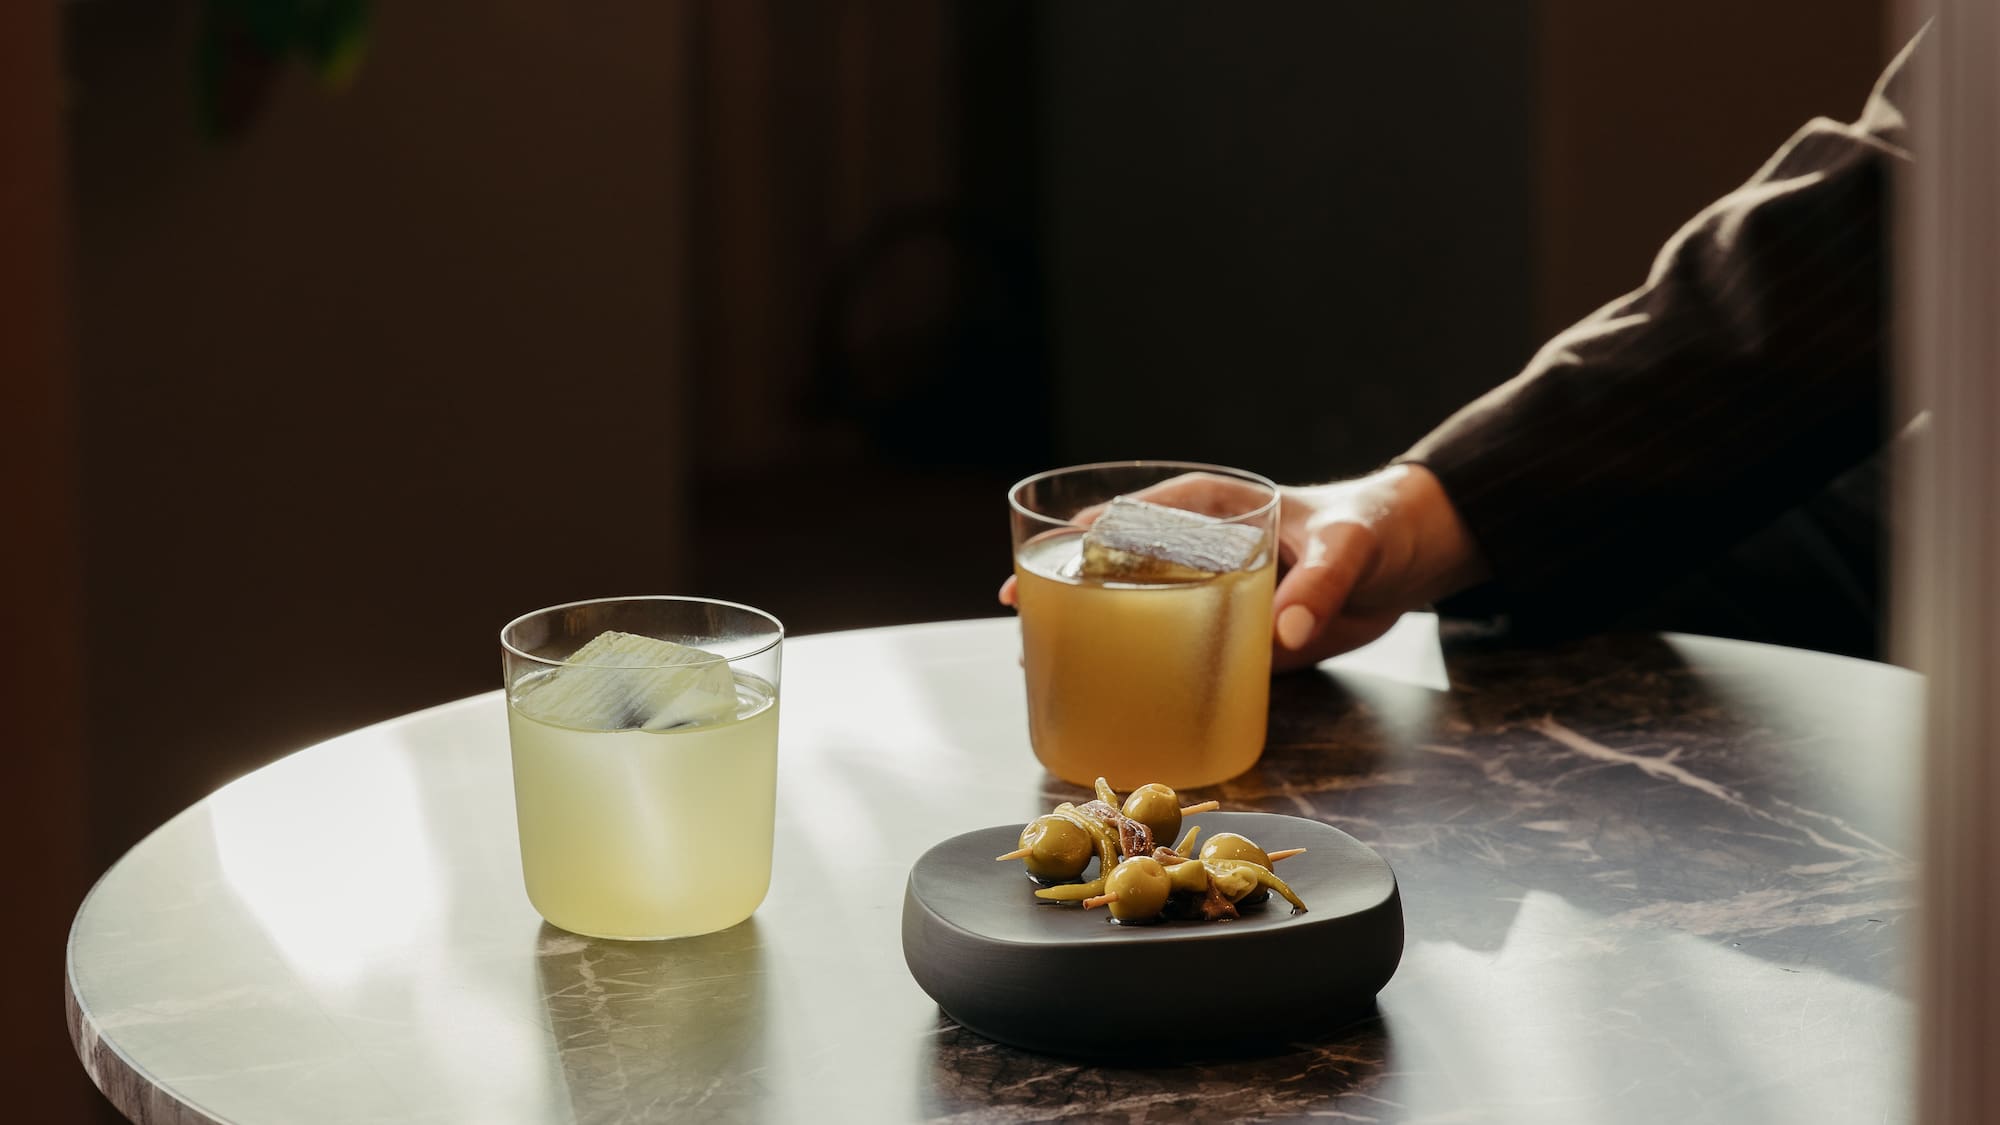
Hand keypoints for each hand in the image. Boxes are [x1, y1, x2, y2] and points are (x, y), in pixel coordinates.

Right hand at [997, 464, 1487, 670]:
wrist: (1413, 559)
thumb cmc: (1376, 529)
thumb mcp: (1351, 546)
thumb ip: (1321, 583)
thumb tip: (1284, 631)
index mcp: (1210, 507)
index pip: (1127, 518)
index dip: (1075, 543)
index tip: (1035, 570)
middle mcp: (1196, 547)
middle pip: (1115, 569)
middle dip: (1064, 594)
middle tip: (1023, 627)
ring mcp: (1209, 591)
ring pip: (1137, 612)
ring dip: (1093, 637)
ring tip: (1044, 667)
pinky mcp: (1230, 631)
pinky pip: (1178, 652)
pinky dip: (1145, 672)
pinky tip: (1111, 697)